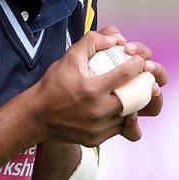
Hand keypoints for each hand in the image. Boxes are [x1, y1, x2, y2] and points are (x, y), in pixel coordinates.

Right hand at [31, 31, 146, 146]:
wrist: (37, 116)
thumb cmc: (53, 85)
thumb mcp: (69, 57)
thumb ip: (92, 41)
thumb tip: (116, 39)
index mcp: (92, 89)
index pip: (127, 73)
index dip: (138, 64)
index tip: (138, 61)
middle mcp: (97, 111)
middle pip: (135, 98)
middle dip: (141, 86)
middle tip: (140, 78)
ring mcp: (98, 128)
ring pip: (129, 115)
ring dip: (132, 102)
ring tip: (129, 92)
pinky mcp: (96, 139)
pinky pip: (118, 128)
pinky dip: (120, 117)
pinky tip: (116, 107)